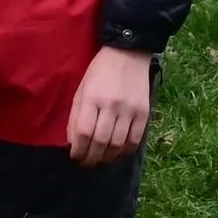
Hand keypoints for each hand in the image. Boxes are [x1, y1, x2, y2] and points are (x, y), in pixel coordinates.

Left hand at [67, 45, 152, 166]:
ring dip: (107, 157)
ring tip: (100, 159)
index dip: (78, 150)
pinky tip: (117, 151)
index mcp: (92, 97)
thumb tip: (72, 142)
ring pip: (117, 144)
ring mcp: (130, 110)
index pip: (83, 132)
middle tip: (86, 163)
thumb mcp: (81, 89)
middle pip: (100, 141)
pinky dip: (125, 150)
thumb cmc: (99, 72)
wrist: (128, 54)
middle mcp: (111, 105)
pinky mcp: (144, 113)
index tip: (75, 157)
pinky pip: (135, 140)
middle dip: (91, 158)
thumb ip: (76, 115)